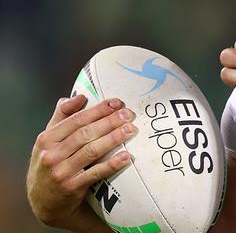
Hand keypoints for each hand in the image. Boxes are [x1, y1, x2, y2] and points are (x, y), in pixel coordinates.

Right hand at [27, 94, 136, 229]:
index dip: (97, 110)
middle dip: (109, 122)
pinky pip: (95, 173)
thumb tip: (78, 96)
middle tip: (128, 114)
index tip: (116, 103)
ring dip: (113, 138)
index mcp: (47, 139)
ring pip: (91, 151)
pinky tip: (126, 156)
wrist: (43, 201)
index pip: (75, 120)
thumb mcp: (48, 140)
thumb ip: (62, 116)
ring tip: (130, 129)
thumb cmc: (50, 164)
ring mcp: (61, 172)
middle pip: (85, 134)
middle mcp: (51, 154)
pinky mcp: (72, 188)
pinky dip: (111, 164)